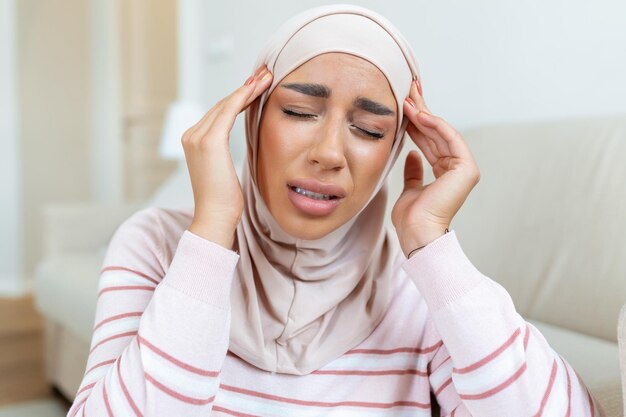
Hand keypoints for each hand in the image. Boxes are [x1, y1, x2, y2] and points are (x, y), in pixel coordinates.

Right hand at [183, 65, 272, 248]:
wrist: (216, 217)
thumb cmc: (225, 201)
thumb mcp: (225, 170)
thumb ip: (227, 153)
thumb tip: (242, 144)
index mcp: (194, 141)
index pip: (219, 113)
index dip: (239, 98)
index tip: (257, 85)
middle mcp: (191, 135)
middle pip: (222, 105)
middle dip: (245, 88)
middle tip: (265, 74)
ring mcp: (197, 137)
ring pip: (226, 104)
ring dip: (248, 88)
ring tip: (266, 76)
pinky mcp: (209, 141)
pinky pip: (228, 111)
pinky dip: (243, 97)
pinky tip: (258, 87)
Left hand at [391, 79, 480, 256]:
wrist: (417, 233)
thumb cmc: (411, 217)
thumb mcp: (410, 188)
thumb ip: (414, 171)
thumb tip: (412, 155)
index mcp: (446, 172)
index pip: (430, 140)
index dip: (417, 121)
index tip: (404, 102)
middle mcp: (457, 168)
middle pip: (436, 132)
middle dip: (422, 109)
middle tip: (409, 87)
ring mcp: (464, 167)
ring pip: (441, 132)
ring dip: (424, 113)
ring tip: (408, 97)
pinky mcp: (466, 168)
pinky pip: (449, 139)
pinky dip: (434, 125)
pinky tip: (419, 113)